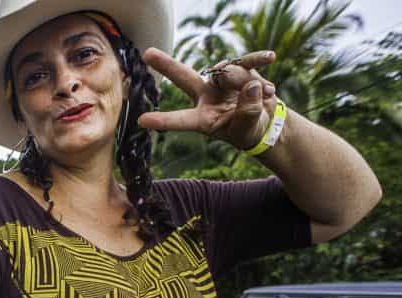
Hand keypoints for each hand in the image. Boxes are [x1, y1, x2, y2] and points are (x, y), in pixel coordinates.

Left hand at [138, 48, 279, 150]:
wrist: (265, 120)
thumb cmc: (248, 130)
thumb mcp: (247, 129)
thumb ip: (248, 112)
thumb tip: (251, 86)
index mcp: (202, 118)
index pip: (180, 120)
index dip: (163, 121)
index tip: (141, 121)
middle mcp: (206, 97)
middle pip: (183, 78)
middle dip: (166, 65)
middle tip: (147, 53)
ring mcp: (220, 81)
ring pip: (227, 72)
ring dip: (244, 81)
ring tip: (263, 94)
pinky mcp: (238, 69)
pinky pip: (246, 60)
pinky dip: (258, 59)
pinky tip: (270, 58)